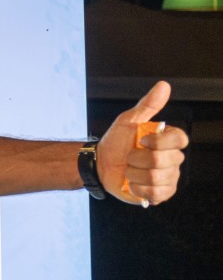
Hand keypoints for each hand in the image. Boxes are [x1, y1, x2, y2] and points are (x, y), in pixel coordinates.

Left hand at [96, 81, 186, 205]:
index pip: (180, 140)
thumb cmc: (115, 141)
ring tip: (128, 170)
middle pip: (164, 160)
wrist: (100, 164)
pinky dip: (138, 187)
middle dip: (138, 158)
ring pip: (157, 177)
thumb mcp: (128, 120)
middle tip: (129, 157)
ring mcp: (168, 178)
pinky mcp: (161, 194)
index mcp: (168, 141)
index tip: (140, 140)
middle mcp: (172, 159)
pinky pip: (155, 193)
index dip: (159, 142)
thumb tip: (163, 85)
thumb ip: (148, 105)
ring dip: (134, 173)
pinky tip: (131, 182)